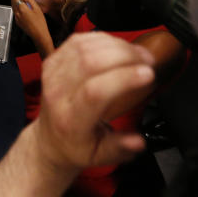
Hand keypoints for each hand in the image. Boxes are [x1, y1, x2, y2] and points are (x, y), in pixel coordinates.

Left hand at [10, 0, 54, 57]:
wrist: (39, 35)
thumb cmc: (40, 23)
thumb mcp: (37, 8)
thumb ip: (30, 0)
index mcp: (22, 8)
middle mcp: (17, 13)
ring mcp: (17, 17)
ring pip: (13, 4)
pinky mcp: (18, 21)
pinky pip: (15, 10)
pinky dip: (16, 4)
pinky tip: (20, 2)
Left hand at [34, 32, 154, 171]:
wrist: (49, 139)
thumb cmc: (76, 146)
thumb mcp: (100, 157)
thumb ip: (121, 148)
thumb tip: (139, 141)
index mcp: (70, 119)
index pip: (95, 91)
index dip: (124, 77)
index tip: (148, 73)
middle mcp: (58, 92)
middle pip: (90, 61)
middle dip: (125, 56)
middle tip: (148, 61)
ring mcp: (53, 73)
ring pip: (84, 46)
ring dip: (116, 45)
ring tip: (138, 53)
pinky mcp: (53, 60)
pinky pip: (78, 40)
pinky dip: (102, 38)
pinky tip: (118, 46)